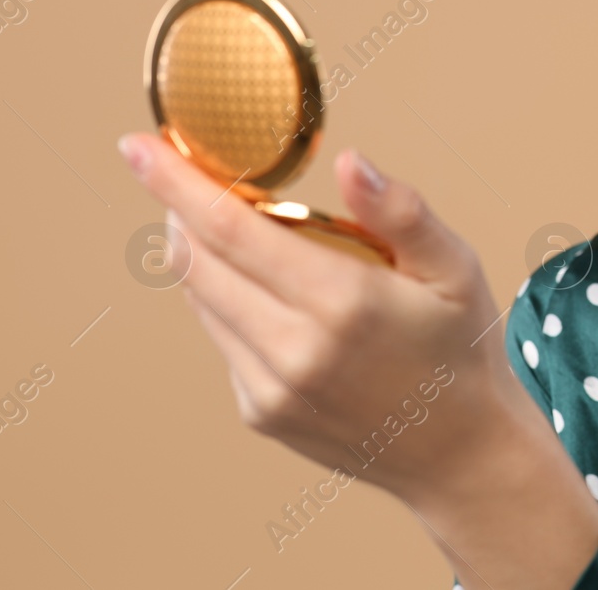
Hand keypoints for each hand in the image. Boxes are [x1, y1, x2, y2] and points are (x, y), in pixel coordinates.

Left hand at [115, 131, 543, 505]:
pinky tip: (262, 286)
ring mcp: (271, 387)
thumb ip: (400, 212)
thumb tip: (348, 162)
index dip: (177, 184)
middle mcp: (295, 349)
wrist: (459, 451)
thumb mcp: (454, 268)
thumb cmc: (459, 347)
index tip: (138, 147)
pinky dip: (227, 299)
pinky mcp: (260, 412)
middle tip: (173, 167)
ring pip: (203, 301)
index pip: (232, 230)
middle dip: (176, 208)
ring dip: (198, 252)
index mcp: (343, 303)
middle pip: (199, 263)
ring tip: (220, 219)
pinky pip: (223, 339)